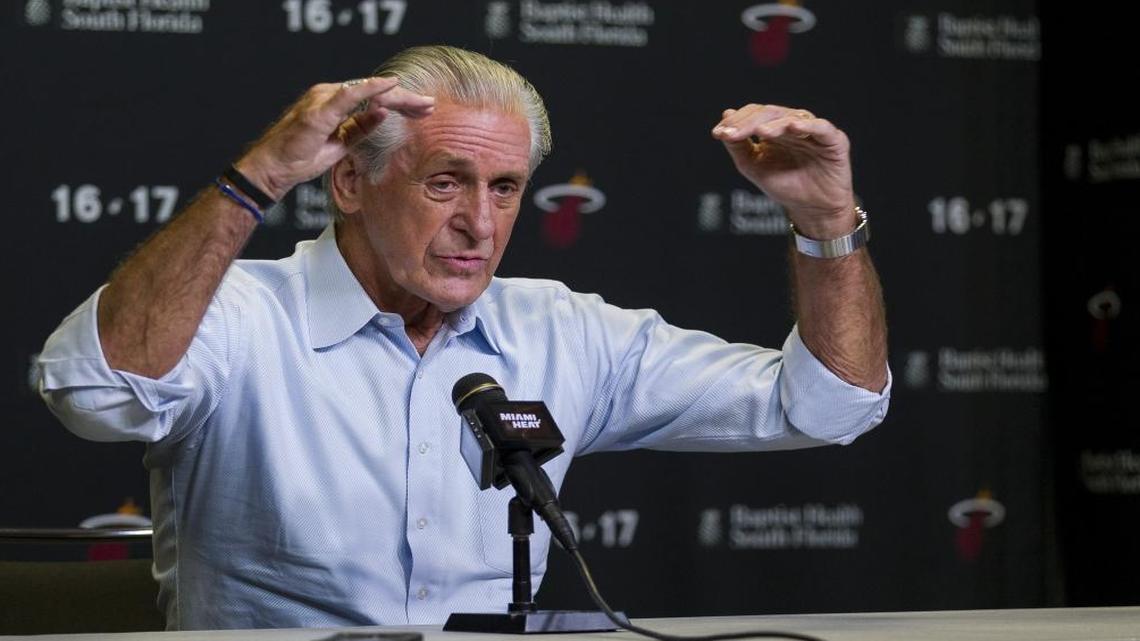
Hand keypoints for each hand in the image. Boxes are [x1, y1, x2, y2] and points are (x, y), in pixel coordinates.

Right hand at [236, 77, 434, 200]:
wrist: (273, 169)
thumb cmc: (301, 158)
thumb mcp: (339, 145)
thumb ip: (359, 129)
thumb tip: (383, 117)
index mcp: (335, 104)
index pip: (373, 99)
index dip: (401, 103)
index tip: (424, 110)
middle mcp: (328, 95)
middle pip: (374, 92)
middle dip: (406, 98)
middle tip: (431, 105)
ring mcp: (322, 100)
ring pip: (366, 90)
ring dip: (397, 95)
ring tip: (421, 102)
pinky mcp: (319, 111)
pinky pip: (348, 95)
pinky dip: (371, 89)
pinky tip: (390, 87)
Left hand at [712, 104, 855, 238]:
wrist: (812, 210)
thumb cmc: (785, 186)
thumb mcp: (754, 167)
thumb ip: (738, 146)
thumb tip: (724, 118)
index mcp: (774, 128)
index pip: (753, 115)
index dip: (736, 121)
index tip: (718, 133)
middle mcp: (793, 125)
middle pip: (769, 113)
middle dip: (749, 122)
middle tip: (731, 133)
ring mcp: (813, 130)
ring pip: (792, 117)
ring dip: (774, 124)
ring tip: (760, 132)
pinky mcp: (834, 140)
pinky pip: (820, 128)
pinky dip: (807, 126)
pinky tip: (792, 127)